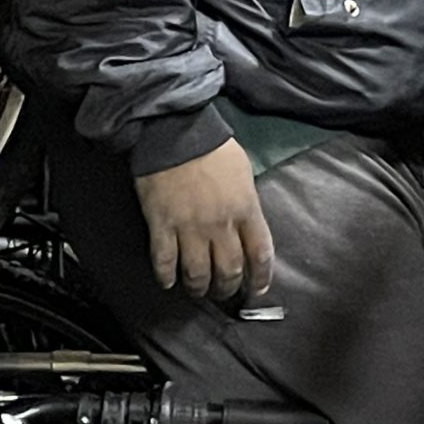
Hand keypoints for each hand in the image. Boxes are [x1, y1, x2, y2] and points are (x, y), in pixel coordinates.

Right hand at [135, 140, 275, 299]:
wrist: (175, 131)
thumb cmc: (213, 147)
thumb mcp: (243, 172)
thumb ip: (247, 202)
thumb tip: (247, 226)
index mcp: (246, 209)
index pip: (261, 254)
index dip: (261, 278)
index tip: (257, 290)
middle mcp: (221, 225)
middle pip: (230, 270)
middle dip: (228, 288)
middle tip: (223, 292)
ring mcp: (190, 228)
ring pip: (198, 274)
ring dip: (199, 288)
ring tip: (197, 290)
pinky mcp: (162, 226)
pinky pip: (165, 262)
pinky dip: (167, 277)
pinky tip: (168, 282)